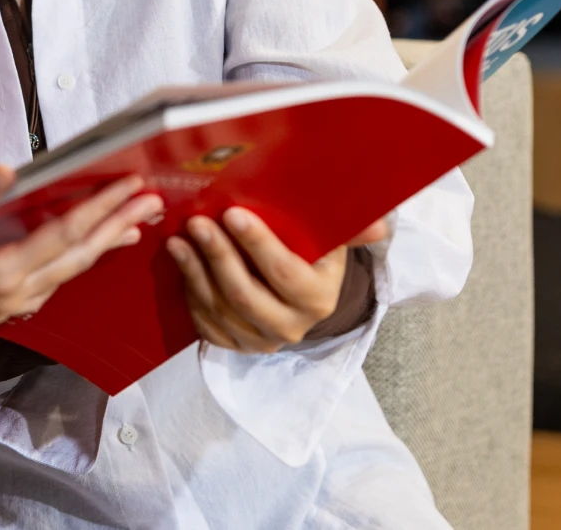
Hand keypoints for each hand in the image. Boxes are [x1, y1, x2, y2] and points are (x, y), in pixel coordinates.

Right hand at [0, 170, 162, 349]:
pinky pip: (50, 277)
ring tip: (132, 223)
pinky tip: (80, 247)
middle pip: (78, 256)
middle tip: (152, 200)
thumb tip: (7, 171)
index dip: (102, 207)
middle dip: (117, 226)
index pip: (65, 235)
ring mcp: (6, 303)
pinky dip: (74, 256)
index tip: (132, 185)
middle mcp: (13, 295)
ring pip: (67, 270)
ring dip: (101, 243)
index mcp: (0, 276)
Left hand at [166, 210, 389, 353]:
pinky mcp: (235, 346)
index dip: (258, 244)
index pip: (284, 273)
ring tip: (180, 238)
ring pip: (221, 309)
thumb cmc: (312, 256)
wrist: (298, 298)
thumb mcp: (331, 241)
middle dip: (218, 256)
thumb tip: (380, 225)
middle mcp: (291, 327)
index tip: (233, 214)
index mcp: (318, 299)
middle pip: (245, 294)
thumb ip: (350, 229)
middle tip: (198, 222)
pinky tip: (180, 263)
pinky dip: (190, 292)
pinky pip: (207, 324)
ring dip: (195, 271)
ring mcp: (261, 341)